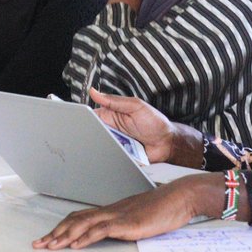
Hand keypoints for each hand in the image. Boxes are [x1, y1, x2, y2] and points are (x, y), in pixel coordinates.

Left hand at [32, 173, 224, 249]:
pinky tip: (74, 245)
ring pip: (82, 224)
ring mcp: (118, 216)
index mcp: (113, 210)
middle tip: (38, 244)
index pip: (80, 218)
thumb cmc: (166, 208)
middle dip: (55, 233)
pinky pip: (100, 230)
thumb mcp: (142, 219)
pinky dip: (85, 238)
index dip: (63, 227)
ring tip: (49, 246)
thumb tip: (119, 233)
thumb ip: (129, 225)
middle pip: (75, 220)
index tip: (50, 237)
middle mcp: (111, 211)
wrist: (181, 197)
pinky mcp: (126, 223)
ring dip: (63, 236)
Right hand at [89, 88, 205, 164]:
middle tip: (101, 136)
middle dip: (94, 136)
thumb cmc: (154, 121)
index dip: (85, 120)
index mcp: (111, 116)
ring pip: (100, 148)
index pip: (92, 117)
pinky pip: (110, 159)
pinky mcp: (119, 157)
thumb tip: (94, 92)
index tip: (83, 122)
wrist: (168, 142)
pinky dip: (109, 159)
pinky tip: (115, 156)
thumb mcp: (135, 106)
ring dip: (102, 148)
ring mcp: (114, 144)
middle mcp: (110, 131)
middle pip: (93, 135)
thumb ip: (114, 101)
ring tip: (113, 145)